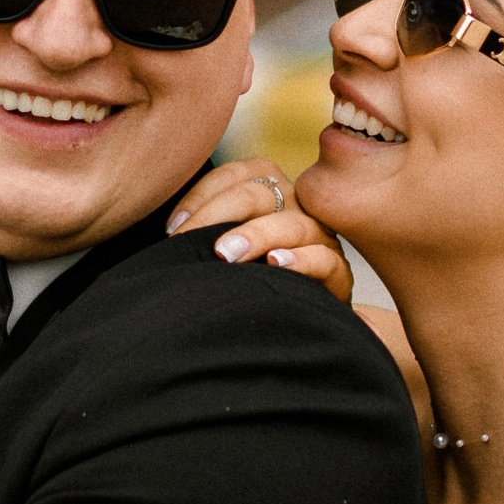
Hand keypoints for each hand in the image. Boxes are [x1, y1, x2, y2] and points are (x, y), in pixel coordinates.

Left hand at [165, 160, 352, 300]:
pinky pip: (325, 259)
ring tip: (225, 254)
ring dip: (256, 235)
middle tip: (187, 240)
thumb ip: (200, 231)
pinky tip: (275, 264)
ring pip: (293, 223)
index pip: (235, 174)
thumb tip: (166, 231)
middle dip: (219, 212)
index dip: (200, 196)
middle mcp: (296, 206)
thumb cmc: (244, 282)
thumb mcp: (220, 249)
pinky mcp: (337, 273)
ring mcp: (320, 238)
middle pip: (260, 192)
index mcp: (268, 190)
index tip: (172, 229)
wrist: (288, 329)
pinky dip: (300, 260)